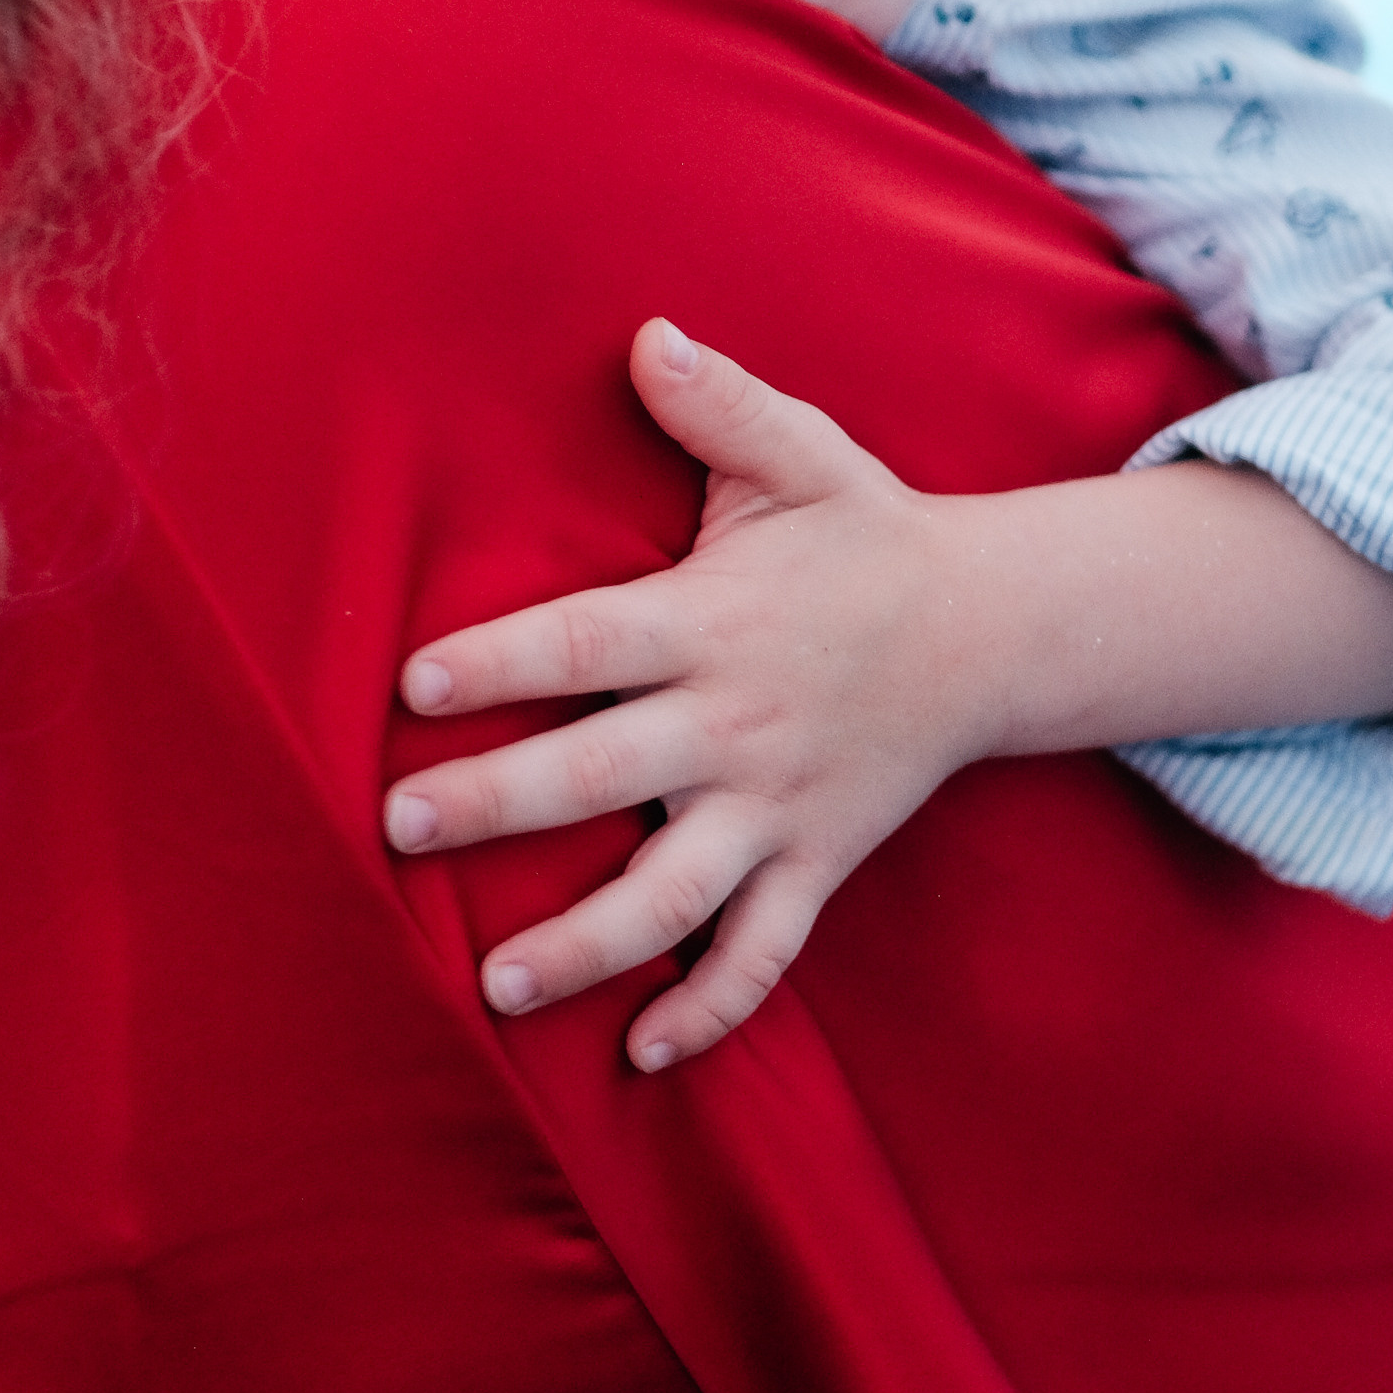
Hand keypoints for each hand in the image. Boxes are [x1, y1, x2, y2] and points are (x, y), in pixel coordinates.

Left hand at [381, 321, 1392, 1070]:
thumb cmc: (865, 538)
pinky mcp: (816, 865)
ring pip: (675, 896)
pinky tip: (638, 1057)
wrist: (992, 632)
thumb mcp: (803, 457)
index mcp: (715, 622)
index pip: (589, 645)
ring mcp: (779, 809)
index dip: (502, 664)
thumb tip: (644, 335)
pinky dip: (708, 1012)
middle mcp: (739, 727)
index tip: (414, 684)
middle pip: (605, 777)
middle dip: (500, 806)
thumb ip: (719, 404)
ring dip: (585, 945)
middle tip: (401, 828)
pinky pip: (763, 956)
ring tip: (494, 983)